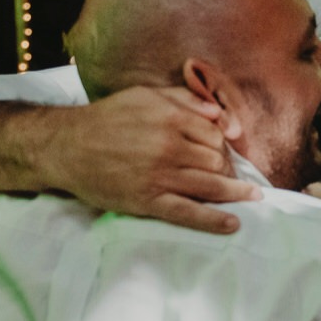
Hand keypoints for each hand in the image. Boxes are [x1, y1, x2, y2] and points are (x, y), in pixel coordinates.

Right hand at [33, 86, 259, 234]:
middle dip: (228, 169)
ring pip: (210, 185)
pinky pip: (188, 213)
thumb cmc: (107, 118)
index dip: (225, 144)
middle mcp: (169, 147)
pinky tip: (233, 224)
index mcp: (170, 118)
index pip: (215, 134)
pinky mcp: (148, 201)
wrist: (67, 146)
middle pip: (216, 160)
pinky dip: (213, 221)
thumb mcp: (144, 96)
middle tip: (234, 176)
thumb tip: (218, 113)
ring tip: (253, 198)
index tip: (227, 153)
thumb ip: (183, 100)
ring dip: (235, 193)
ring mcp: (160, 176)